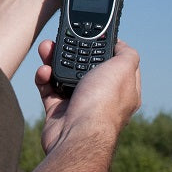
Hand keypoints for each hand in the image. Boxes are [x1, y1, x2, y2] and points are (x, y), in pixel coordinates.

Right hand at [34, 39, 140, 154]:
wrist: (77, 136)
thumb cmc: (103, 103)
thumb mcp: (123, 68)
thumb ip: (127, 53)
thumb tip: (121, 44)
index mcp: (123, 90)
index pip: (116, 64)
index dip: (104, 48)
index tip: (92, 35)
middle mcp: (102, 98)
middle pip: (86, 66)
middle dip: (72, 51)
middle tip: (61, 39)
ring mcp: (79, 105)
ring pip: (65, 75)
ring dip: (53, 60)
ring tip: (46, 49)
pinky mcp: (58, 112)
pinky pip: (49, 89)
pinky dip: (44, 78)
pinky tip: (44, 72)